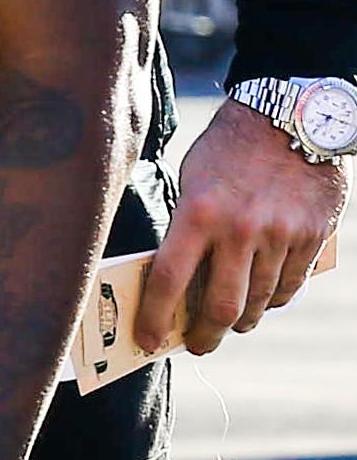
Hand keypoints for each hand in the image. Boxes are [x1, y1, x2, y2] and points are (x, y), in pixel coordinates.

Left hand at [139, 100, 345, 353]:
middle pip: (221, 307)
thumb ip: (186, 232)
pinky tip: (265, 298)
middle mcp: (240, 228)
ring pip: (260, 303)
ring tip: (232, 322)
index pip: (168, 281)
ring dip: (242, 321)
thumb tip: (175, 287)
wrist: (291, 115)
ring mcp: (280, 234)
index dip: (154, 319)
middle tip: (197, 344)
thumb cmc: (229, 151)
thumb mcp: (193, 183)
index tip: (147, 341)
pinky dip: (274, 300)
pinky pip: (290, 286)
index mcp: (198, 213)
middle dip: (205, 337)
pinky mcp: (312, 235)